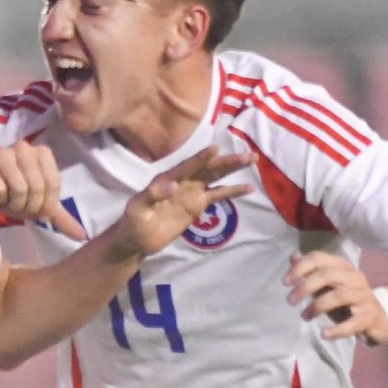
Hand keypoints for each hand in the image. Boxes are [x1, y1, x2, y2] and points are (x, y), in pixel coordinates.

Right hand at [0, 140, 86, 240]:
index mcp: (42, 153)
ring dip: (12, 204)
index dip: (44, 205)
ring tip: (5, 202)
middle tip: (17, 207)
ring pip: (18, 188)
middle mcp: (23, 147)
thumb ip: (60, 218)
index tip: (34, 209)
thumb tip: (82, 236)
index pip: (53, 185)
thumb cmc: (13, 196)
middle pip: (37, 187)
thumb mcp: (39, 206)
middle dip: (27, 206)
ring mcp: (2, 152)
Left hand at [111, 146, 255, 256]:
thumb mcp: (139, 208)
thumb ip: (153, 195)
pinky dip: (233, 191)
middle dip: (226, 161)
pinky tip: (249, 187)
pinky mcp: (198, 205)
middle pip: (207, 168)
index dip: (201, 158)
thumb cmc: (134, 221)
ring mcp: (192, 192)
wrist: (138, 238)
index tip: (215, 148)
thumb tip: (172, 185)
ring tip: (252, 160)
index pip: (187, 166)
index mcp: (168, 178)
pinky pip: (218, 195)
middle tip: (247, 155)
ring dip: (233, 169)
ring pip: (216, 176)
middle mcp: (183, 181)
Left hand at [284, 251, 387, 342]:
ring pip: (339, 295)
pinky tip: (324, 334)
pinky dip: (337, 329)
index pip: (319, 258)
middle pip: (327, 275)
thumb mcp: (326, 285)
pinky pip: (353, 323)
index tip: (285, 282)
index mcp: (343, 266)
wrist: (378, 318)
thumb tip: (294, 257)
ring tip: (304, 316)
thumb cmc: (346, 300)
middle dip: (305, 287)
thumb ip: (311, 271)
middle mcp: (355, 277)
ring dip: (317, 306)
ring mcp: (364, 296)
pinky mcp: (370, 316)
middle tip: (290, 301)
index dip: (300, 268)